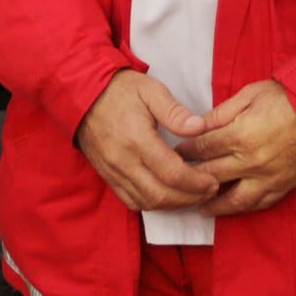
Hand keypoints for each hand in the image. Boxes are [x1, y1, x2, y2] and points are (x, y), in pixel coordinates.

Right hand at [77, 71, 216, 211]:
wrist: (82, 94)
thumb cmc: (120, 90)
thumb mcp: (151, 90)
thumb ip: (175, 112)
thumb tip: (199, 128)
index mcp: (137, 139)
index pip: (172, 173)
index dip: (196, 183)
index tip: (213, 181)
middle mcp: (123, 161)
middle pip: (161, 195)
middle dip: (189, 198)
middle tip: (209, 191)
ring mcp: (112, 172)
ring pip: (146, 203)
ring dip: (173, 204)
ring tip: (193, 195)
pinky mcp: (107, 176)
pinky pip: (131, 201)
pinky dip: (153, 204)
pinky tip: (168, 196)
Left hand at [178, 80, 295, 214]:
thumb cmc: (287, 97)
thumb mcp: (250, 94)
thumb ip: (221, 113)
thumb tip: (196, 125)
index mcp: (240, 135)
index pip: (203, 148)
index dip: (185, 150)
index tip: (174, 152)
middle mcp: (251, 161)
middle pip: (211, 174)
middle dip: (190, 177)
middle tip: (176, 180)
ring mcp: (268, 177)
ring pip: (234, 200)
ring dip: (213, 204)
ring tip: (199, 206)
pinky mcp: (284, 186)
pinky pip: (260, 204)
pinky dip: (243, 209)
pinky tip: (231, 208)